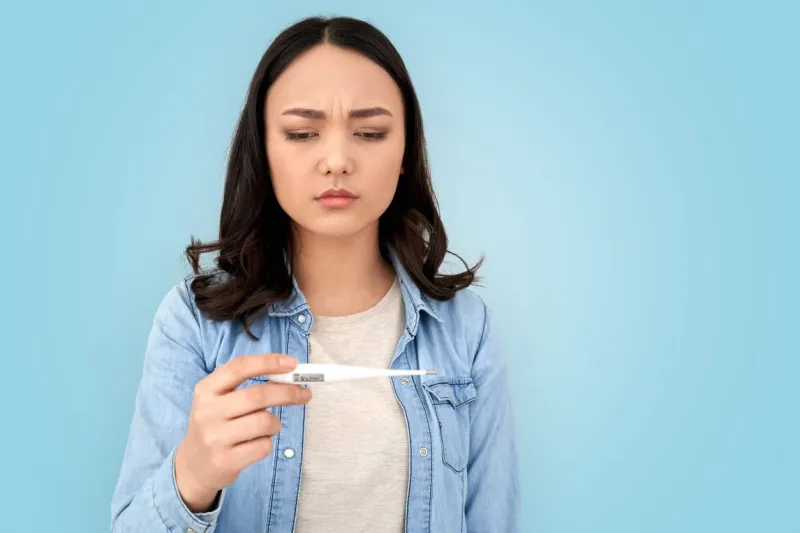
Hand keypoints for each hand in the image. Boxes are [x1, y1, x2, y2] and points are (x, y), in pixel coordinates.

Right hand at [175, 353, 309, 511]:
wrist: (193, 467)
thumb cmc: (216, 426)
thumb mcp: (219, 401)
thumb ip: (247, 386)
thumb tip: (290, 375)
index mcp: (206, 390)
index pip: (240, 367)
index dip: (269, 362)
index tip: (293, 363)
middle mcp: (207, 412)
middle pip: (258, 395)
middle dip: (287, 393)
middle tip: (304, 394)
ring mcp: (215, 438)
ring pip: (264, 422)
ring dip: (275, 423)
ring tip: (269, 427)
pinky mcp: (225, 461)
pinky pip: (264, 446)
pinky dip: (268, 443)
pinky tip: (256, 444)